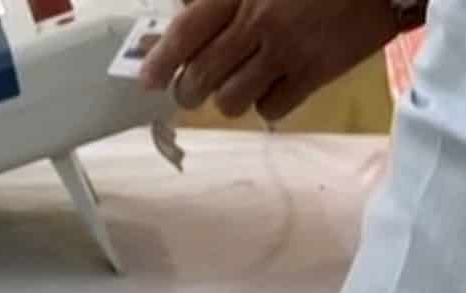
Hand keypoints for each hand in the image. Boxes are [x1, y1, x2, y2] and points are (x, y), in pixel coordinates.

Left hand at [141, 0, 400, 119]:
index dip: (161, 61)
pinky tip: (271, 86)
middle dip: (188, 90)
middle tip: (190, 90)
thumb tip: (183, 12)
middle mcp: (259, 23)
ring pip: (231, 101)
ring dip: (226, 98)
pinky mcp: (318, 73)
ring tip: (235, 86)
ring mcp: (288, 52)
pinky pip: (272, 108)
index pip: (186, 33)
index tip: (148, 80)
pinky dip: (265, 103)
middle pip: (201, 78)